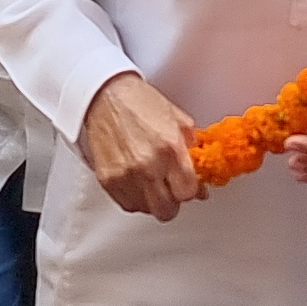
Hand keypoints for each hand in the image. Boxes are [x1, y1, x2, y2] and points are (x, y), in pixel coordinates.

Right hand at [78, 74, 203, 220]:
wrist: (106, 95)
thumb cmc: (139, 103)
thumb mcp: (178, 120)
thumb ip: (192, 150)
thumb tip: (200, 179)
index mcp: (169, 148)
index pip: (188, 192)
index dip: (190, 191)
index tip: (188, 186)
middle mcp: (148, 165)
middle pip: (167, 210)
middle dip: (173, 201)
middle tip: (171, 189)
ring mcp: (125, 175)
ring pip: (146, 210)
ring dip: (153, 200)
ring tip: (152, 182)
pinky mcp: (108, 180)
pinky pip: (127, 204)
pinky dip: (135, 198)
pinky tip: (137, 182)